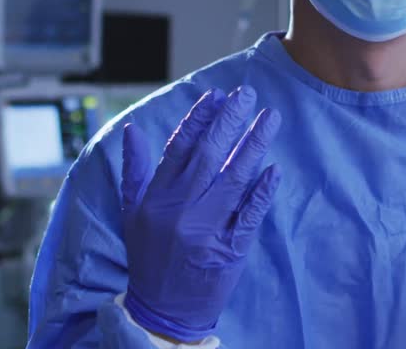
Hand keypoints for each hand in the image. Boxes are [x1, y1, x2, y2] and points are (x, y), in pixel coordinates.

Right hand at [121, 86, 282, 341]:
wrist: (162, 311)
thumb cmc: (148, 257)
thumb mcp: (131, 214)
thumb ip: (134, 171)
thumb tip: (131, 129)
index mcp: (156, 199)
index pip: (179, 148)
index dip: (198, 119)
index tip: (215, 95)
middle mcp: (180, 211)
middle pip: (209, 156)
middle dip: (229, 121)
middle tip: (247, 94)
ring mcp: (206, 230)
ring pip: (234, 178)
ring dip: (254, 145)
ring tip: (270, 118)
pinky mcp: (229, 250)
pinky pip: (249, 214)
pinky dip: (262, 191)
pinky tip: (274, 168)